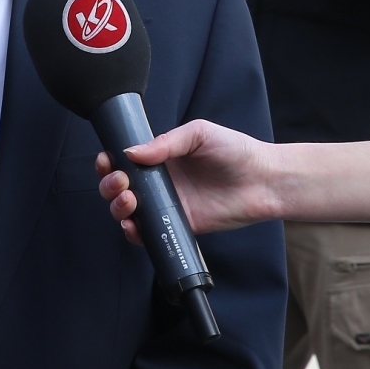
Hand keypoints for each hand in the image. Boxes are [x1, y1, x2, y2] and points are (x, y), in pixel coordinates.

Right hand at [96, 119, 279, 240]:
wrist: (263, 180)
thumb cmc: (235, 151)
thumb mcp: (198, 134)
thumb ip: (164, 143)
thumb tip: (130, 152)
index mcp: (161, 157)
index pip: (124, 161)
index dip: (109, 162)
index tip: (107, 161)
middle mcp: (160, 182)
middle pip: (119, 188)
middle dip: (110, 186)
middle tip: (121, 182)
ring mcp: (167, 206)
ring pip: (128, 212)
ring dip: (118, 208)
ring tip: (129, 201)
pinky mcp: (179, 226)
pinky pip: (149, 234)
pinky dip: (135, 233)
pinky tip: (133, 226)